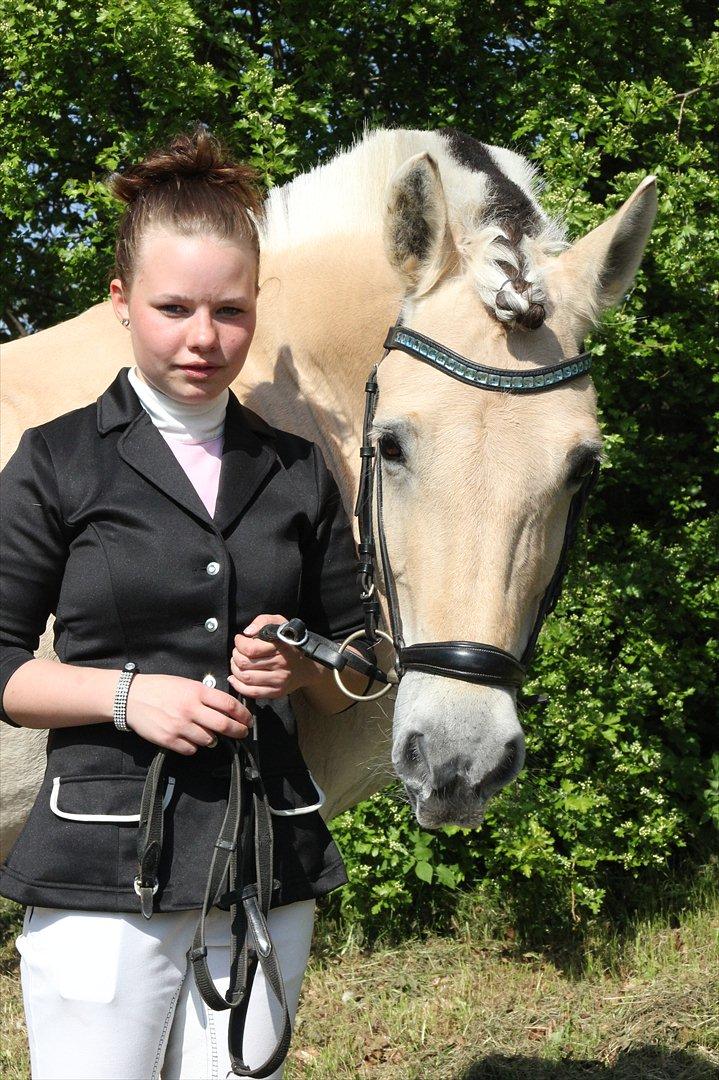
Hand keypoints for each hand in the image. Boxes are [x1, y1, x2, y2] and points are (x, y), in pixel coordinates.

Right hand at [125, 674, 251, 754]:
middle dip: (238, 731)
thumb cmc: (161, 688)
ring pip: (209, 740)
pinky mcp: (168, 740)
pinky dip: (194, 746)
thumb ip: (206, 695)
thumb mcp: (186, 684)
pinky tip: (190, 738)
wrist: (132, 697)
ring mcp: (179, 726)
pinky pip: (191, 749)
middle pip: (223, 725)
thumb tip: (227, 708)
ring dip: (213, 739)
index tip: (248, 720)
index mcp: (197, 692)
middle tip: (242, 733)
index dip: (243, 715)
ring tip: (208, 733)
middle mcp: (190, 709)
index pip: (228, 705)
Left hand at [229, 614, 325, 699]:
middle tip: (237, 651)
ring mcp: (279, 680)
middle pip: (245, 663)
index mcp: (281, 646)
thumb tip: (247, 632)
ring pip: (246, 677)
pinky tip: (234, 678)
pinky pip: (252, 692)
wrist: (309, 665)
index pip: (250, 649)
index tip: (239, 639)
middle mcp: (281, 664)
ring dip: (235, 669)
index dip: (239, 643)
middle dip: (235, 655)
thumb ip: (263, 621)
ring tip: (236, 662)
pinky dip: (238, 685)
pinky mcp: (277, 692)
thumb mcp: (280, 623)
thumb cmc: (291, 642)